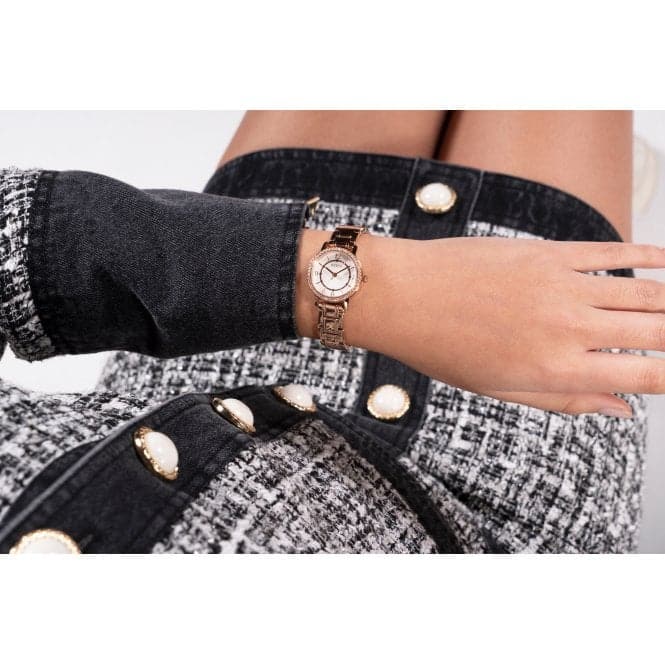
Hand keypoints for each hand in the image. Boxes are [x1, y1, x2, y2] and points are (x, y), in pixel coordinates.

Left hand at [296, 230, 664, 416]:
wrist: (403, 296)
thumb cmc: (443, 350)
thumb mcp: (500, 389)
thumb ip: (566, 400)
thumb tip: (623, 409)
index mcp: (559, 370)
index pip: (648, 376)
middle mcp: (571, 328)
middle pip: (657, 331)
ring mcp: (563, 285)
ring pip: (646, 291)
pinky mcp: (549, 252)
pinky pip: (611, 250)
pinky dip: (647, 256)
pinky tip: (663, 260)